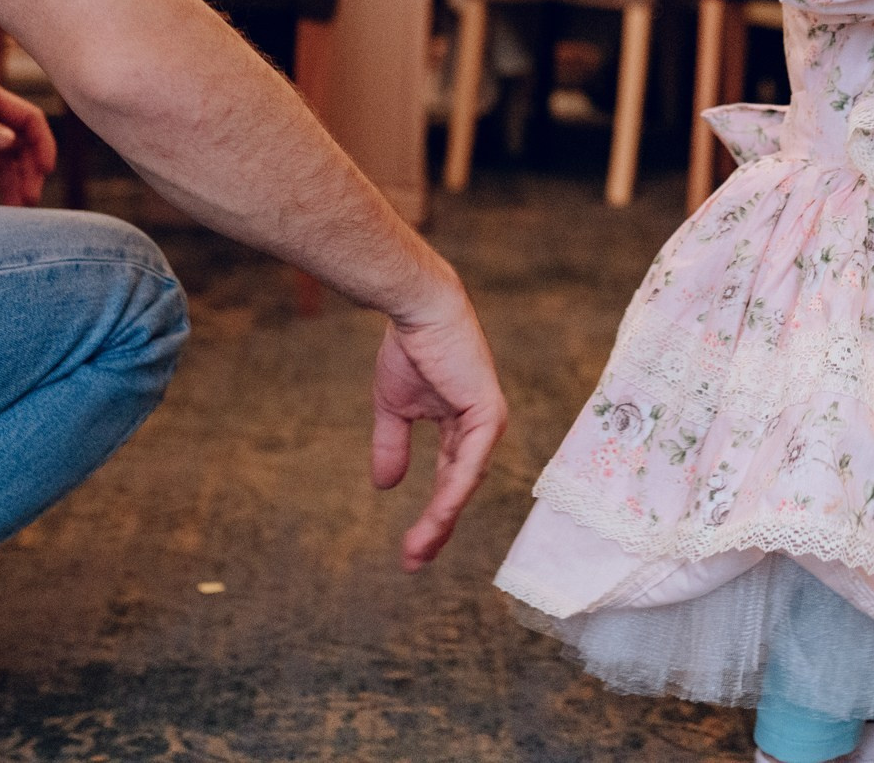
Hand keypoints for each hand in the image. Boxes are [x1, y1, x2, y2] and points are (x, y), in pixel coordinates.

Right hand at [369, 281, 508, 570]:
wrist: (416, 311)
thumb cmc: (410, 350)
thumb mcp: (395, 408)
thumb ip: (393, 446)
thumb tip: (385, 486)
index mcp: (463, 426)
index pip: (451, 480)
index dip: (432, 516)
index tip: (410, 551)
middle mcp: (482, 429)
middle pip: (461, 490)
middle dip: (437, 529)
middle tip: (412, 563)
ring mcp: (488, 422)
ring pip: (465, 484)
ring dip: (441, 521)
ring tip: (417, 552)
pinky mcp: (487, 414)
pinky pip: (468, 463)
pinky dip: (453, 492)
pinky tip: (438, 519)